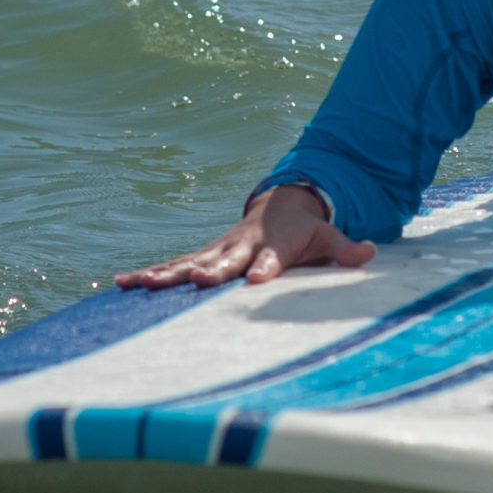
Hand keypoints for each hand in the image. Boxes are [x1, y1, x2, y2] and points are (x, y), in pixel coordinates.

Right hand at [116, 183, 376, 290]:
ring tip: (140, 285)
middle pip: (223, 261)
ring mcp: (218, 251)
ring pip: (189, 263)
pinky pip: (173, 266)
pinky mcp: (202, 257)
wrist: (279, 206)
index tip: (257, 279)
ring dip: (166, 275)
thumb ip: (344, 249)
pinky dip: (149, 274)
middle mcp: (240, 247)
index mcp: (273, 245)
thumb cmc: (304, 230)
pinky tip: (123, 283)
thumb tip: (369, 253)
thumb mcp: (327, 239)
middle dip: (210, 271)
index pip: (270, 259)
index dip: (265, 268)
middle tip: (198, 282)